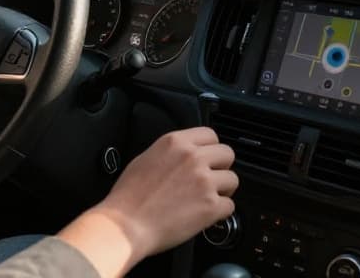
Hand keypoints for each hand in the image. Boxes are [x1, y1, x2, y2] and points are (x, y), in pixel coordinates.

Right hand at [59, 127, 236, 277]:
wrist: (126, 225)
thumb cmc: (129, 197)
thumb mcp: (145, 158)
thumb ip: (171, 152)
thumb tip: (185, 156)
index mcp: (175, 142)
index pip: (210, 134)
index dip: (211, 148)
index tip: (208, 159)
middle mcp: (193, 157)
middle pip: (227, 154)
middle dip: (221, 167)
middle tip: (211, 179)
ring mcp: (204, 181)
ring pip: (233, 179)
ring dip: (223, 190)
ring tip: (206, 199)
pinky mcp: (211, 205)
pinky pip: (230, 206)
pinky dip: (220, 212)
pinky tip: (205, 215)